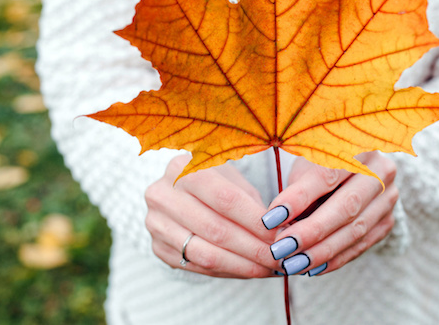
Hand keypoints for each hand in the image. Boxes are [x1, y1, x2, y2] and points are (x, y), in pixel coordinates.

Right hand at [145, 154, 278, 277]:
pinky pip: (198, 267)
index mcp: (183, 168)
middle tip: (280, 257)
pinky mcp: (157, 247)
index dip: (255, 220)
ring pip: (206, 254)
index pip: (225, 199)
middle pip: (216, 229)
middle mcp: (163, 195)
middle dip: (254, 248)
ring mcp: (156, 223)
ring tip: (269, 268)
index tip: (280, 234)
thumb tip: (281, 231)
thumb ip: (251, 202)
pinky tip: (249, 270)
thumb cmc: (212, 181)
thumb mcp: (231, 178)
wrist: (176, 190)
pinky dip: (229, 271)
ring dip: (243, 265)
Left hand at [263, 152, 397, 276]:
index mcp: (358, 143)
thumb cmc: (319, 161)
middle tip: (281, 248)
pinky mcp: (388, 219)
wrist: (354, 165)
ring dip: (321, 251)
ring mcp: (389, 196)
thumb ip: (296, 189)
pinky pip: (362, 244)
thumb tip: (279, 225)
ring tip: (292, 264)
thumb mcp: (305, 163)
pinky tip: (312, 268)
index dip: (298, 198)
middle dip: (310, 232)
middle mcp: (381, 169)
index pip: (326, 175)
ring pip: (356, 229)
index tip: (269, 219)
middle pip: (346, 206)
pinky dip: (336, 258)